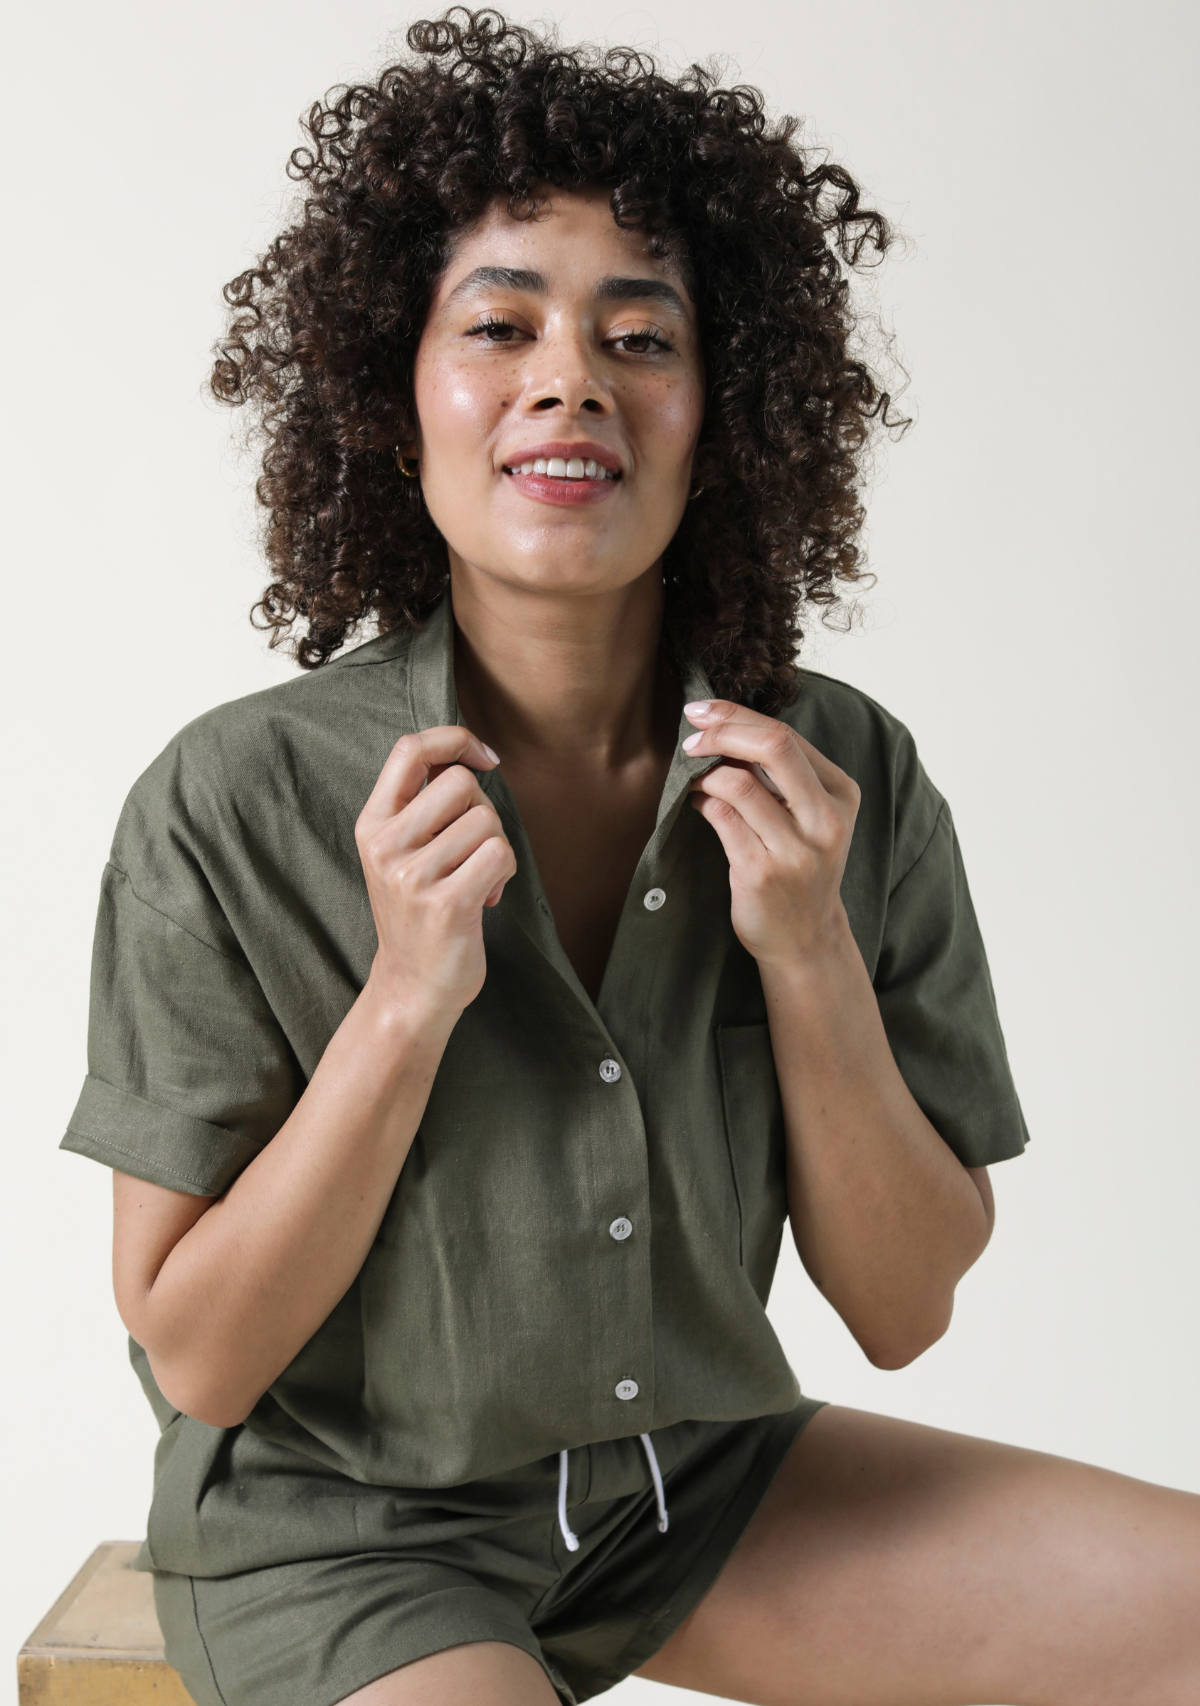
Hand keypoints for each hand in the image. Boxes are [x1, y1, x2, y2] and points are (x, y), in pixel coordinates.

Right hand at [354, 727, 516, 1024]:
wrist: (414, 986)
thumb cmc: (419, 911)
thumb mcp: (403, 852)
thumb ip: (424, 805)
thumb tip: (472, 753)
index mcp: (373, 825)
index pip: (409, 750)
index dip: (455, 739)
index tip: (484, 757)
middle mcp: (385, 846)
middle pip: (461, 783)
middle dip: (485, 811)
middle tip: (476, 849)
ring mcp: (412, 876)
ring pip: (486, 821)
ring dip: (497, 848)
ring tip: (478, 879)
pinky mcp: (446, 903)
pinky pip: (499, 854)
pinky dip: (505, 873)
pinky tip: (486, 898)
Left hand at [683, 700, 859, 968]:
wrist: (804, 938)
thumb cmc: (800, 868)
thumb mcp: (810, 817)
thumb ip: (783, 776)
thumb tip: (726, 725)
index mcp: (841, 794)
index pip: (787, 736)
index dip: (738, 717)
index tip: (704, 711)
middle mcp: (826, 820)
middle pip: (773, 746)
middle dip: (722, 730)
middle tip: (690, 734)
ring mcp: (797, 849)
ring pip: (739, 783)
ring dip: (705, 773)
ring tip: (693, 777)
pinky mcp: (762, 873)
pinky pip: (721, 818)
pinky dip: (701, 801)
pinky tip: (696, 802)